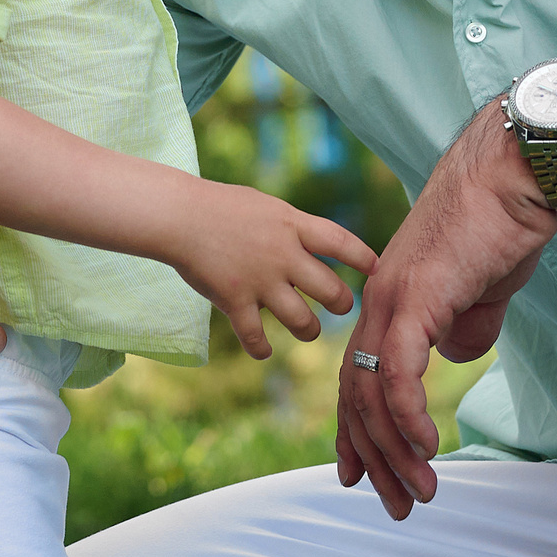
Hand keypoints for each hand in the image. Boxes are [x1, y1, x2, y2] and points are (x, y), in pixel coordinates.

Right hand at [166, 184, 378, 357]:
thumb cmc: (220, 206)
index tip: (376, 269)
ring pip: (302, 321)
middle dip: (342, 304)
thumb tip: (315, 243)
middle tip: (342, 307)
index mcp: (293, 225)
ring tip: (308, 331)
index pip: (341, 242)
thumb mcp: (267, 206)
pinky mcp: (234, 301)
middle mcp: (283, 255)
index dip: (363, 258)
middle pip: (331, 290)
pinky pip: (255, 337)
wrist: (179, 215)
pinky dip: (261, 348)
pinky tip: (264, 350)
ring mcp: (260, 280)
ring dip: (309, 331)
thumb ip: (293, 226)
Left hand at [335, 100, 556, 519]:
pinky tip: (425, 447)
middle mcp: (378, 300)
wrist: (515, 173)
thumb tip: (457, 356)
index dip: (357, 429)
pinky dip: (409, 415)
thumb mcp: (483, 288)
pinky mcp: (416, 298)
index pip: (359, 375)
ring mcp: (392, 298)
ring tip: (419, 491)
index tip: (361, 474)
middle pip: (357, 394)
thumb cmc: (504, 222)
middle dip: (373, 457)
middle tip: (394, 503)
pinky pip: (399, 372)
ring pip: (373, 393)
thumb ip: (465, 324)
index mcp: (390, 297)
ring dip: (395, 450)